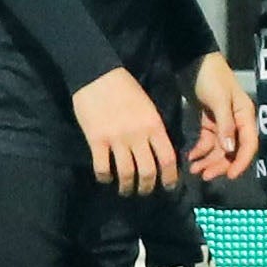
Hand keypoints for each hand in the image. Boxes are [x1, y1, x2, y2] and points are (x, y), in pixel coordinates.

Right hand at [73, 68, 178, 195]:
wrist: (98, 75)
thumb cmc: (126, 89)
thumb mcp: (148, 107)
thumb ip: (154, 129)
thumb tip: (159, 151)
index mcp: (154, 125)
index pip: (167, 158)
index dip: (170, 177)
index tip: (169, 187)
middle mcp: (138, 135)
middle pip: (148, 171)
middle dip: (148, 187)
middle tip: (145, 191)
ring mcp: (116, 139)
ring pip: (126, 173)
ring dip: (127, 187)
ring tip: (126, 190)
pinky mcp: (96, 140)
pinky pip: (102, 168)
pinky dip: (105, 178)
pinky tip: (106, 179)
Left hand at [184, 51, 258, 181]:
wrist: (194, 62)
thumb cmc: (212, 78)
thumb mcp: (219, 100)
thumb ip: (225, 126)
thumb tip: (229, 150)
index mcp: (245, 116)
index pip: (248, 144)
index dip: (241, 162)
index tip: (230, 176)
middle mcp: (236, 122)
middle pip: (232, 150)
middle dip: (220, 164)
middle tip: (204, 176)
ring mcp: (222, 124)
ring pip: (219, 149)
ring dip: (208, 161)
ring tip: (194, 169)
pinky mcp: (209, 123)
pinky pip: (207, 142)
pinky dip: (199, 151)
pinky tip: (190, 157)